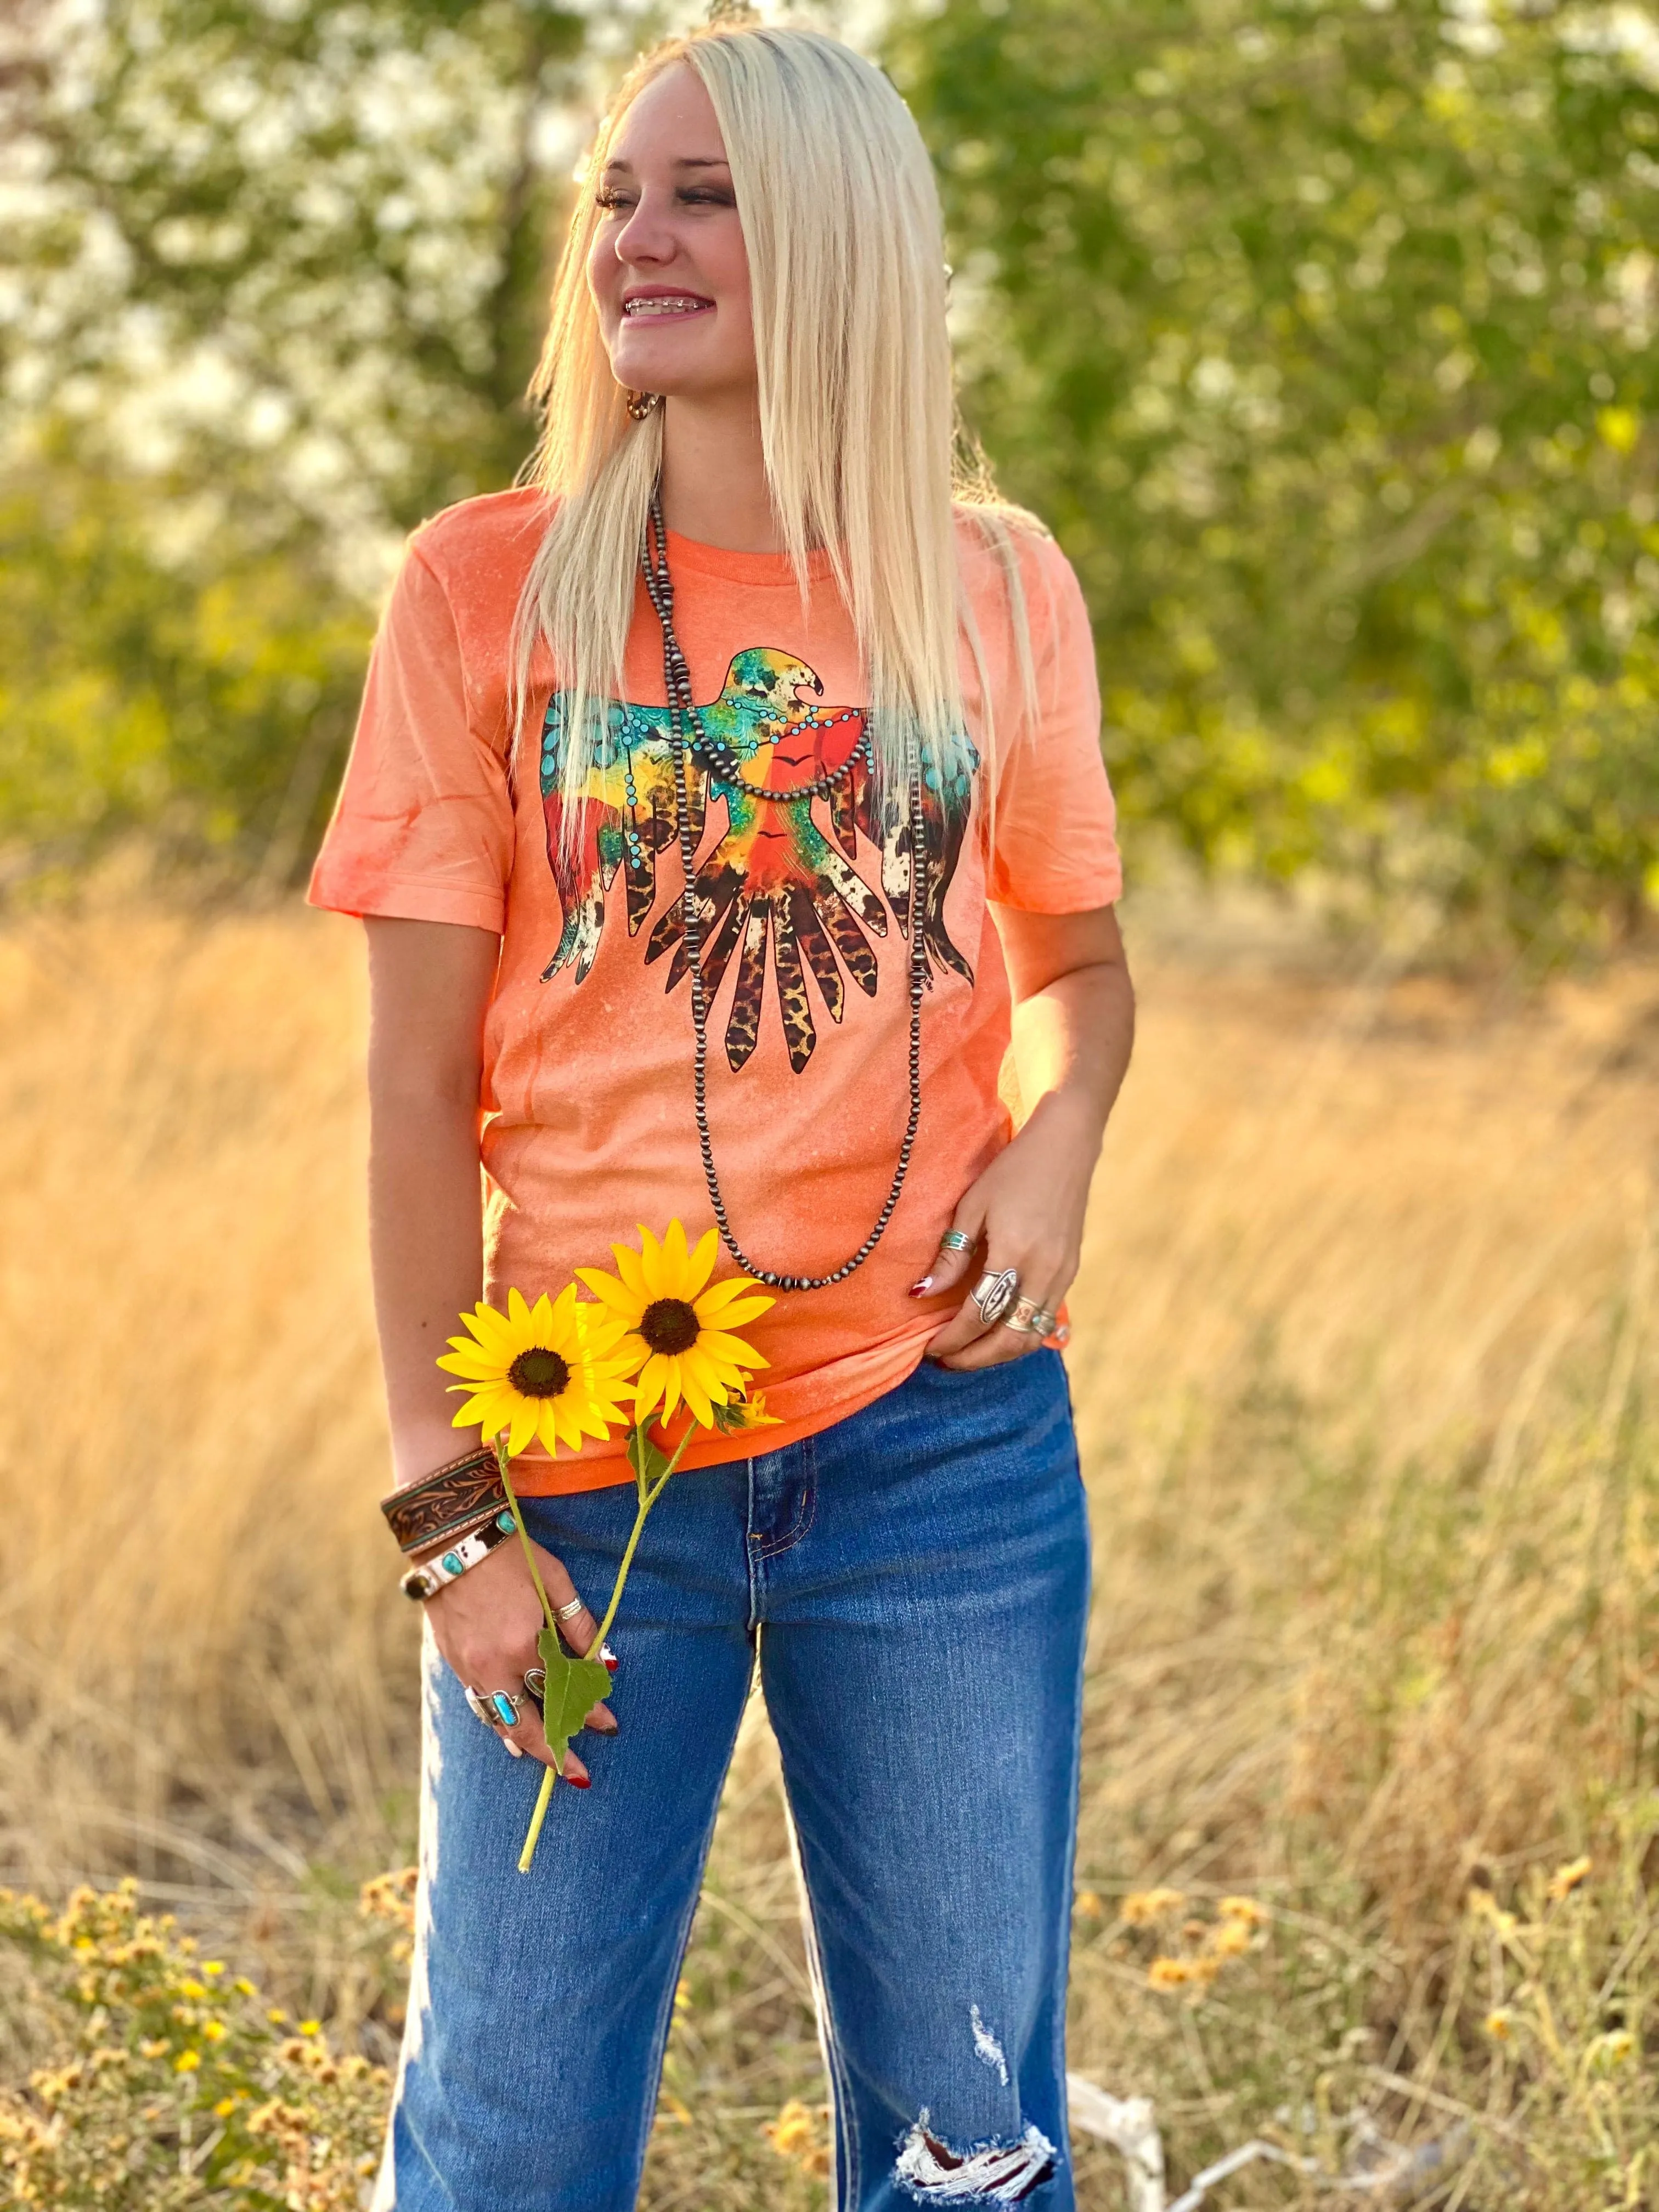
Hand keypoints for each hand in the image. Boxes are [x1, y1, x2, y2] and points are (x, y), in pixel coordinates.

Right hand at [424, 1534, 614, 1777]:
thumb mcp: (554, 1581)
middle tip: (579, 1774)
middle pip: (527, 1723)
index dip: (589, 1712)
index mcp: (524, 1643)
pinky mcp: (454, 1662)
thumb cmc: (510, 1554)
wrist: (452, 1539)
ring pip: (498, 1720)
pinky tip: (507, 1734)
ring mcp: (470, 1667)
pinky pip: (479, 1703)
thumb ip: (579, 1624)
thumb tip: (606, 1662)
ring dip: (524, 1744)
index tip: (609, 1726)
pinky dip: (496, 1722)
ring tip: (546, 1759)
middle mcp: (495, 1664)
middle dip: (555, 1752)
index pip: (564, 1691)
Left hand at [917, 1092, 1096, 1370]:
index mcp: (1014, 1254)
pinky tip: (998, 1332)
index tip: (929, 1348)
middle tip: (946, 1360)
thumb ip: (952, 1256)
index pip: (979, 1315)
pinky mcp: (1071, 1272)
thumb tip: (923, 1294)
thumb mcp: (973, 1206)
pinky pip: (1046, 1320)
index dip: (952, 1339)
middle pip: (1008, 1339)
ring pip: (1032, 1337)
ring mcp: (1062, 1275)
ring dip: (999, 1354)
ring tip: (970, 1351)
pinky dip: (1021, 1336)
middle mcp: (1043, 1272)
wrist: (1066, 1146)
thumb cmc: (1012, 1170)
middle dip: (974, 1358)